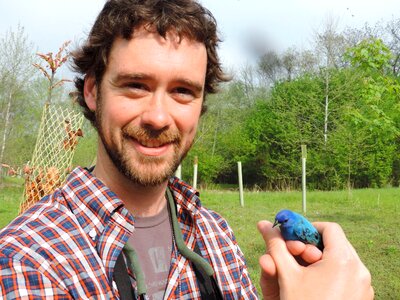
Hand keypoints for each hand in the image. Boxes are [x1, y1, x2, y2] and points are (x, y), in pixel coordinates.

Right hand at [257, 221, 373, 299]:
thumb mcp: (286, 274)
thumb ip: (275, 245)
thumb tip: (263, 224)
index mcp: (343, 260)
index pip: (329, 228)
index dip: (309, 229)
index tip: (295, 239)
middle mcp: (359, 269)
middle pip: (336, 243)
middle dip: (314, 246)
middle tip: (296, 257)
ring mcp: (364, 285)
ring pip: (342, 259)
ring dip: (323, 260)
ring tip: (305, 274)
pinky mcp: (363, 296)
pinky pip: (349, 275)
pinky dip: (333, 273)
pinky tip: (317, 286)